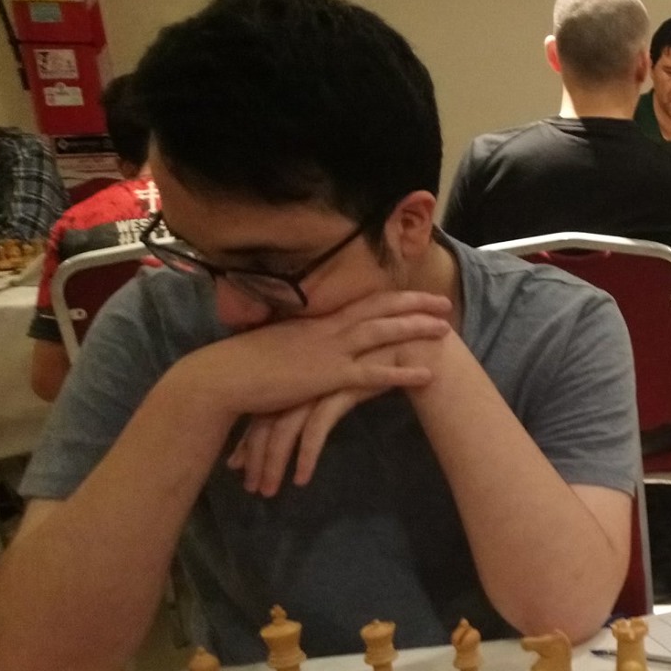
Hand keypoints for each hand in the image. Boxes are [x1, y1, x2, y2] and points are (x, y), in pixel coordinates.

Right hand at [176, 291, 449, 418]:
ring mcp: (330, 349)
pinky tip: (428, 374)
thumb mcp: (280, 344)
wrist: (223, 377)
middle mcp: (327, 328)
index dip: (392, 297)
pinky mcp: (329, 375)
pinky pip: (374, 372)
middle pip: (380, 310)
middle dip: (415, 305)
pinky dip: (403, 372)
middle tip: (446, 304)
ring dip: (417, 330)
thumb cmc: (244, 364)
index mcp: (316, 320)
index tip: (416, 294)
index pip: (362, 301)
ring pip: (383, 333)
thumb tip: (313, 343)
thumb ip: (302, 341)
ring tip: (447, 331)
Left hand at [225, 357, 392, 495]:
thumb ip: (324, 386)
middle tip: (251, 486)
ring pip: (284, 430)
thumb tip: (309, 409)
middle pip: (265, 421)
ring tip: (270, 492)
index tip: (239, 464)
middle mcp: (301, 374)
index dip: (249, 438)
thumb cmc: (384, 351)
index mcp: (297, 367)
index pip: (260, 408)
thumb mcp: (344, 368)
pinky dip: (305, 457)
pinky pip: (315, 431)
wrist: (415, 336)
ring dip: (274, 464)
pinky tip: (301, 480)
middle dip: (255, 458)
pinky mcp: (340, 392)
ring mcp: (319, 384)